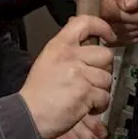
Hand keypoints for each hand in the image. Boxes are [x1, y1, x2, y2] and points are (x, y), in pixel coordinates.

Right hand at [19, 15, 115, 138]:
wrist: (28, 115)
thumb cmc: (38, 92)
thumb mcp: (47, 59)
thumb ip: (66, 48)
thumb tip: (84, 36)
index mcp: (60, 46)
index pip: (85, 23)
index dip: (102, 26)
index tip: (109, 35)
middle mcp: (71, 57)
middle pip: (106, 55)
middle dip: (104, 69)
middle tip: (92, 78)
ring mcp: (79, 75)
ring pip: (107, 78)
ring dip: (100, 90)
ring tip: (86, 95)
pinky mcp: (85, 93)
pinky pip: (105, 96)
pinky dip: (99, 105)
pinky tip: (87, 106)